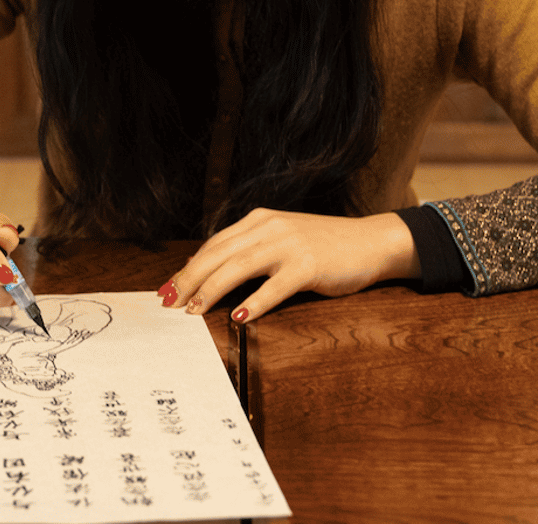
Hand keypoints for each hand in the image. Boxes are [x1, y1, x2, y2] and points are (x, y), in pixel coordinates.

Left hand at [161, 208, 420, 322]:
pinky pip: (275, 286)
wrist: (370, 242)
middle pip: (218, 254)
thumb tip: (205, 271)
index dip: (188, 267)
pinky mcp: (308, 265)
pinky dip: (254, 303)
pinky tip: (239, 317)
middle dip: (189, 279)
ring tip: (194, 311)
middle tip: (168, 303)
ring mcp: (289, 244)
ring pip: (239, 267)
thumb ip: (248, 250)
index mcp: (259, 220)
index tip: (167, 289)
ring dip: (212, 290)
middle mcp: (269, 227)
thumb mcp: (281, 239)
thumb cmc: (324, 247)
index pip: (214, 244)